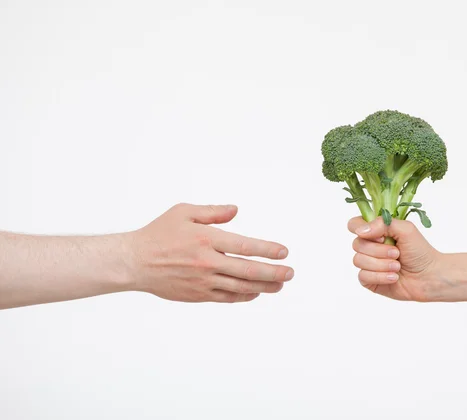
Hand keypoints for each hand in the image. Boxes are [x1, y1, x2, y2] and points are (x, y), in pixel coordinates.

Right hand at [126, 203, 293, 303]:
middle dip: (273, 272)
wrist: (134, 262)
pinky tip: (255, 293)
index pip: (245, 246)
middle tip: (290, 273)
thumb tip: (236, 210)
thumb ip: (212, 212)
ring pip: (240, 287)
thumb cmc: (159, 234)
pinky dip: (243, 296)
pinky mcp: (198, 295)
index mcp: (207, 239)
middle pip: (248, 270)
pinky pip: (226, 298)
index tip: (284, 252)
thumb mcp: (183, 212)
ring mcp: (203, 281)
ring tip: (280, 285)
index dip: (268, 250)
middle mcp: (208, 262)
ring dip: (264, 287)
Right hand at [347, 216, 443, 301]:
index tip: (381, 237)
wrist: (430, 276)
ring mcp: (368, 263)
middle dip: (379, 251)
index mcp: (376, 231)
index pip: (354, 224)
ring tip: (397, 267)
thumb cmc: (420, 251)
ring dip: (381, 265)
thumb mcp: (405, 229)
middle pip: (356, 244)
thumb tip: (360, 231)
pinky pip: (363, 276)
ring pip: (358, 261)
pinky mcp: (369, 280)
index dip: (362, 230)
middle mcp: (369, 246)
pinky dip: (380, 277)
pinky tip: (394, 278)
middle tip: (397, 253)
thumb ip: (383, 223)